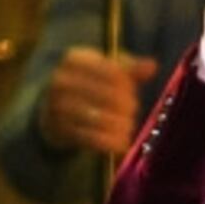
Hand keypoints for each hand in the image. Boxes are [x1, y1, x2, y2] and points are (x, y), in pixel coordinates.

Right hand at [38, 47, 157, 153]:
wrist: (53, 106)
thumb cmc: (90, 82)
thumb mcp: (108, 69)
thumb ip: (131, 68)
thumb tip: (152, 66)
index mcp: (75, 60)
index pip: (112, 72)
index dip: (127, 84)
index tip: (131, 90)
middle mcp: (60, 81)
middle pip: (107, 95)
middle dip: (126, 105)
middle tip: (132, 109)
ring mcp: (56, 106)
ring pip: (97, 117)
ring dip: (119, 124)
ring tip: (129, 125)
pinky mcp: (58, 130)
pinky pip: (88, 138)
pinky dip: (109, 142)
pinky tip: (123, 143)